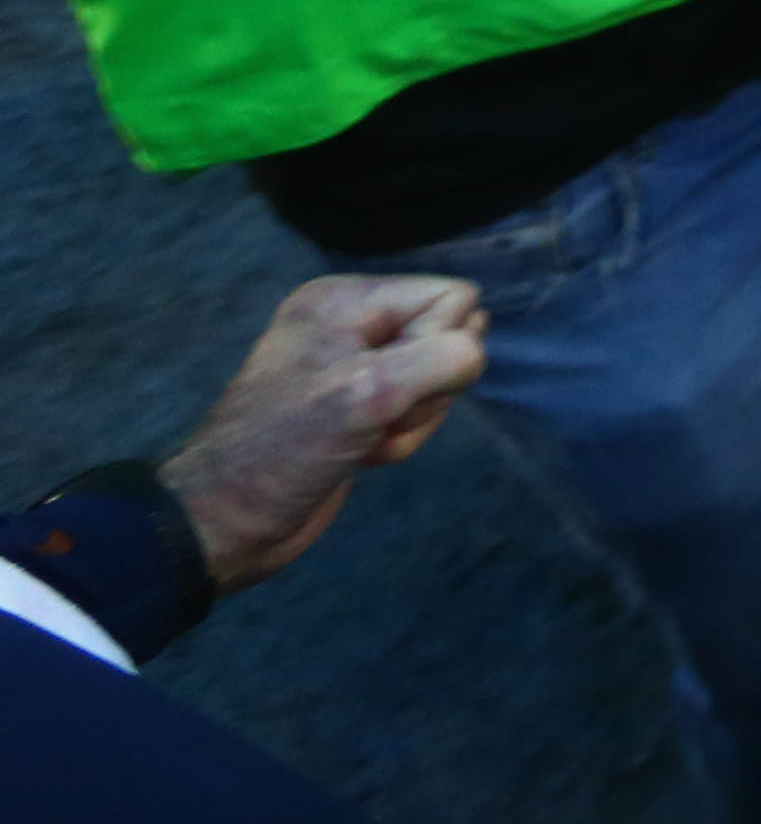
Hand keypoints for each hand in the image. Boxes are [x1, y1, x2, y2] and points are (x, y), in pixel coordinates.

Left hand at [159, 276, 486, 590]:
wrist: (225, 525)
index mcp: (345, 299)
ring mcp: (354, 367)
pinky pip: (419, 409)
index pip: (451, 298)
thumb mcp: (370, 392)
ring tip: (365, 441)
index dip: (435, 348)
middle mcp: (351, 324)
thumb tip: (472, 353)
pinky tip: (364, 455)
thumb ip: (442, 358)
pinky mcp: (358, 408)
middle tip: (375, 417)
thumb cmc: (285, 451)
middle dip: (427, 388)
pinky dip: (401, 438)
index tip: (382, 388)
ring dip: (413, 420)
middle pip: (451, 336)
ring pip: (440, 378)